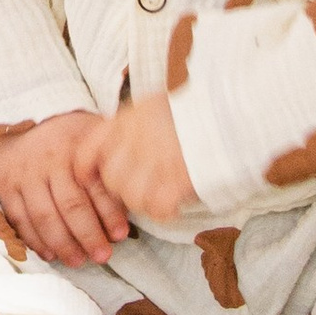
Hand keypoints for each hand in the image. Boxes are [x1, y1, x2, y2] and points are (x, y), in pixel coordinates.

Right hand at [0, 113, 128, 267]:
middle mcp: (49, 161)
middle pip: (71, 206)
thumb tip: (132, 188)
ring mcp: (25, 174)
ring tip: (77, 261)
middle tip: (102, 256)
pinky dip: (33, 239)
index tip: (121, 235)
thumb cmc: (62, 127)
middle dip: (89, 235)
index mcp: (75, 148)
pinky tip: (48, 253)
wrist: (14, 109)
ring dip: (62, 244)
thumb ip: (107, 156)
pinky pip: (19, 217)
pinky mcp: (5, 184)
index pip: (96, 186)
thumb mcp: (89, 130)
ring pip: (44, 216)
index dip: (110, 213)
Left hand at [84, 92, 196, 227]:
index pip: (88, 148)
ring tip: (159, 195)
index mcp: (127, 119)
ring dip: (143, 201)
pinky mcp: (177, 180)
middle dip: (121, 188)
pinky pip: (157, 208)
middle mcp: (136, 139)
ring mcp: (156, 161)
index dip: (84, 168)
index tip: (87, 178)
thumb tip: (114, 144)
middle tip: (142, 186)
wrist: (231, 109)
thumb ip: (131, 124)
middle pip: (110, 177)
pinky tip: (174, 204)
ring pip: (130, 196)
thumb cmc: (194, 108)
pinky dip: (164, 211)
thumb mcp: (153, 104)